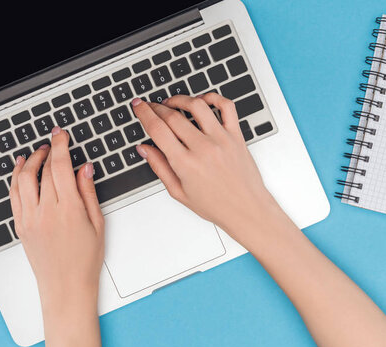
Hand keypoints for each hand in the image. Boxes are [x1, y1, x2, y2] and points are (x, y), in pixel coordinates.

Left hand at [9, 126, 103, 310]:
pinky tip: (20, 169)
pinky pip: (14, 195)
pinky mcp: (20, 226)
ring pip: (23, 179)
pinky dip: (15, 178)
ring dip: (29, 161)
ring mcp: (29, 219)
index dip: (60, 146)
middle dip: (47, 150)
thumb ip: (89, 193)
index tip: (61, 135)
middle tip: (54, 140)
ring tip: (37, 152)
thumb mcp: (97, 223)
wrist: (66, 286)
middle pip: (42, 171)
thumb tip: (85, 169)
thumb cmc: (85, 260)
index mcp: (69, 210)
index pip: (61, 168)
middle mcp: (46, 212)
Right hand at [132, 94, 280, 239]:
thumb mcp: (180, 193)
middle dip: (156, 107)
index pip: (157, 129)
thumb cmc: (217, 206)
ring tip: (173, 103)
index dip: (143, 113)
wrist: (247, 210)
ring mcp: (222, 140)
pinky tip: (203, 100)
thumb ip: (160, 168)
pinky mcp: (237, 136)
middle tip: (151, 106)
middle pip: (172, 116)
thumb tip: (144, 149)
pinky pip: (226, 107)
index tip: (138, 106)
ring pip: (197, 105)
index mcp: (185, 164)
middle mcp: (203, 149)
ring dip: (180, 99)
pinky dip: (213, 97)